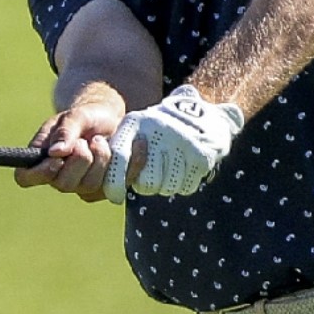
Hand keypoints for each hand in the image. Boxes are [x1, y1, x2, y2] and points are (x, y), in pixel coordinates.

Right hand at [20, 89, 124, 202]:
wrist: (111, 119)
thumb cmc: (86, 117)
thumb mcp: (75, 116)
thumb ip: (65, 131)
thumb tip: (55, 152)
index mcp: (41, 159)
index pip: (25, 177)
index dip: (38, 173)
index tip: (56, 159)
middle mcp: (58, 178)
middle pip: (64, 184)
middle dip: (81, 159)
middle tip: (86, 140)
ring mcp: (82, 186)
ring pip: (90, 185)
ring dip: (101, 158)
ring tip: (101, 141)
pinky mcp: (105, 189)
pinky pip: (117, 184)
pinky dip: (128, 162)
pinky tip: (129, 146)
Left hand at [110, 89, 243, 197]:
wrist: (204, 116)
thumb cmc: (159, 131)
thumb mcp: (136, 130)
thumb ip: (119, 152)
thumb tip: (109, 191)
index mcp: (135, 123)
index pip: (119, 158)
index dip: (114, 184)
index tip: (116, 197)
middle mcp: (157, 130)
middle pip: (145, 183)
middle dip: (148, 185)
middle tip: (154, 172)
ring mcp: (181, 141)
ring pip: (166, 187)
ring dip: (167, 184)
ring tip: (171, 166)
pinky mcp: (200, 153)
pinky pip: (186, 186)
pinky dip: (185, 183)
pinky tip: (186, 167)